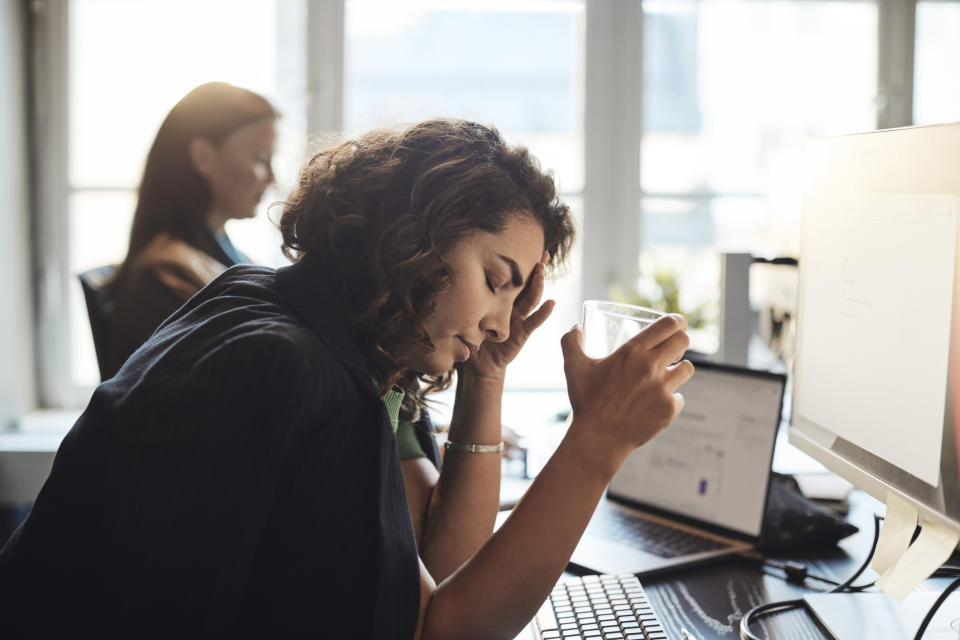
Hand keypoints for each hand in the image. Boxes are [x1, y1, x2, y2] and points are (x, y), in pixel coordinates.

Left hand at [462, 253, 552, 379]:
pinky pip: (534, 322)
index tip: (523, 245)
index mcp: (499, 299)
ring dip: (538, 284)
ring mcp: (518, 319)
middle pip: (526, 284)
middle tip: (542, 253)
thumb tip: (446, 274)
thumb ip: (462, 298)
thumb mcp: (464, 313)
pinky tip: (551, 303)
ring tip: (542, 270)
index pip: (510, 278)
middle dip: (535, 268)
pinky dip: (543, 313)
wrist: (476, 365)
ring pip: (531, 298)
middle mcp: (511, 306)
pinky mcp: (521, 334)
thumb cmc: (468, 337)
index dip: (518, 264)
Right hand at [560, 314, 694, 467]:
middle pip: (683, 341)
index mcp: (632, 351)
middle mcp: (651, 366)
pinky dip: (670, 399)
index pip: (668, 325)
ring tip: (667, 375)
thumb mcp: (573, 367)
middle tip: (672, 349)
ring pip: (687, 369)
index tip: (677, 324)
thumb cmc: (586, 401)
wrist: (598, 438)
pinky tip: (657, 402)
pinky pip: (679, 397)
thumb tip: (576, 327)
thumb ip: (570, 342)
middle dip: (680, 341)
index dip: (677, 321)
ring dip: (678, 369)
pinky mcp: (669, 409)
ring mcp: (663, 389)